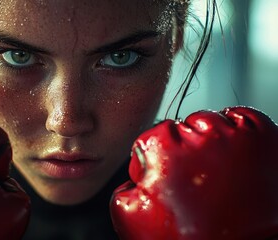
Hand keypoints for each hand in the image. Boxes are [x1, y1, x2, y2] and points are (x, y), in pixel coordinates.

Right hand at [110, 106, 277, 239]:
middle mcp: (202, 134)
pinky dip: (239, 134)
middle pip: (184, 127)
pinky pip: (243, 119)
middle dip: (186, 149)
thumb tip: (131, 177)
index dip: (159, 160)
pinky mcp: (264, 134)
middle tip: (195, 180)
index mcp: (166, 148)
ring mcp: (236, 133)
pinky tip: (236, 160)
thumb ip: (123, 188)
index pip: (154, 137)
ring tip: (219, 173)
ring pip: (213, 122)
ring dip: (213, 141)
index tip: (171, 178)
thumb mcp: (134, 219)